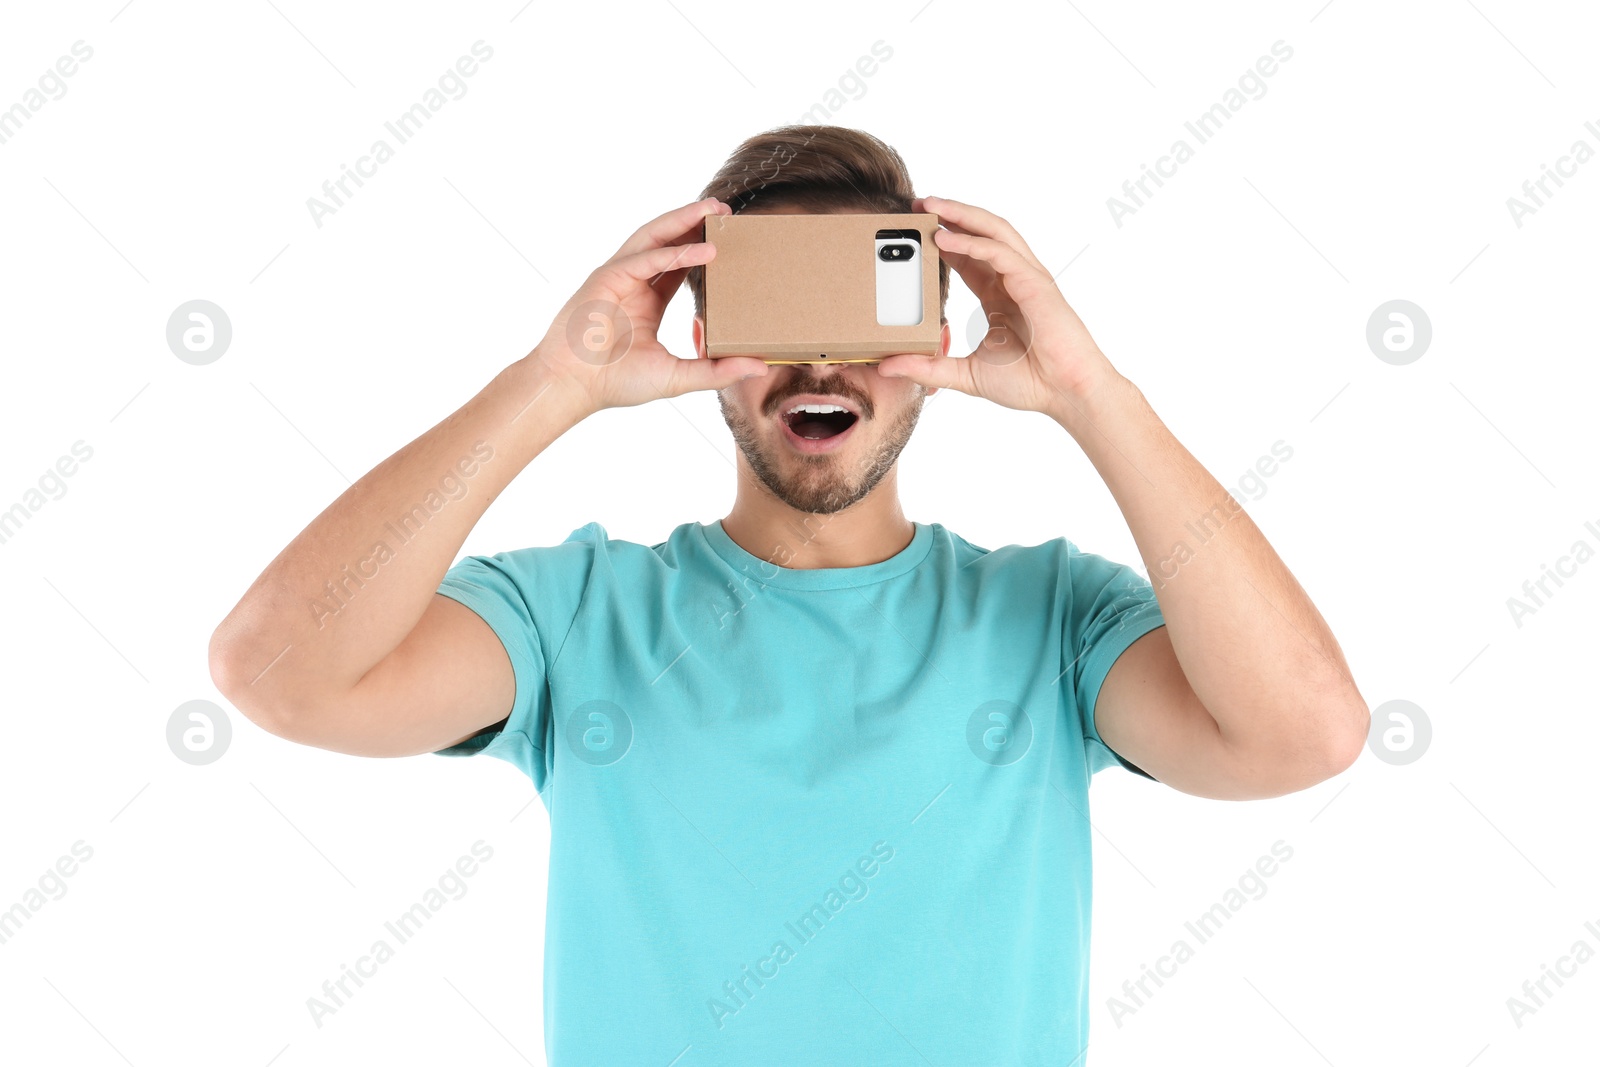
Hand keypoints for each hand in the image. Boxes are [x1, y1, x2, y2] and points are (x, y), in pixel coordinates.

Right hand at [531, 197, 768, 415]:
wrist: (573, 387)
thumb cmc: (615, 382)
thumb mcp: (678, 376)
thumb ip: (717, 371)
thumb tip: (761, 367)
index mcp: (647, 302)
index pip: (678, 266)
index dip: (702, 250)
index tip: (730, 239)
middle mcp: (633, 283)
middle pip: (668, 242)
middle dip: (695, 223)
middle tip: (728, 212)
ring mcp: (619, 277)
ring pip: (655, 238)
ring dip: (684, 221)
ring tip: (715, 209)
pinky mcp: (607, 278)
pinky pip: (645, 259)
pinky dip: (674, 252)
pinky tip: (703, 249)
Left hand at [875, 196, 1118, 416]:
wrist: (1067, 394)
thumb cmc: (1030, 383)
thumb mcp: (965, 375)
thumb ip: (928, 368)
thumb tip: (887, 367)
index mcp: (1000, 296)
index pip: (969, 257)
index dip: (945, 239)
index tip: (916, 229)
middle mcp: (1013, 281)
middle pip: (981, 233)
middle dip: (951, 215)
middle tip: (918, 203)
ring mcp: (1027, 278)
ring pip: (993, 231)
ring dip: (961, 215)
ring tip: (930, 206)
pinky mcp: (1035, 285)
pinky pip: (1001, 254)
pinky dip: (973, 243)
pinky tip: (946, 239)